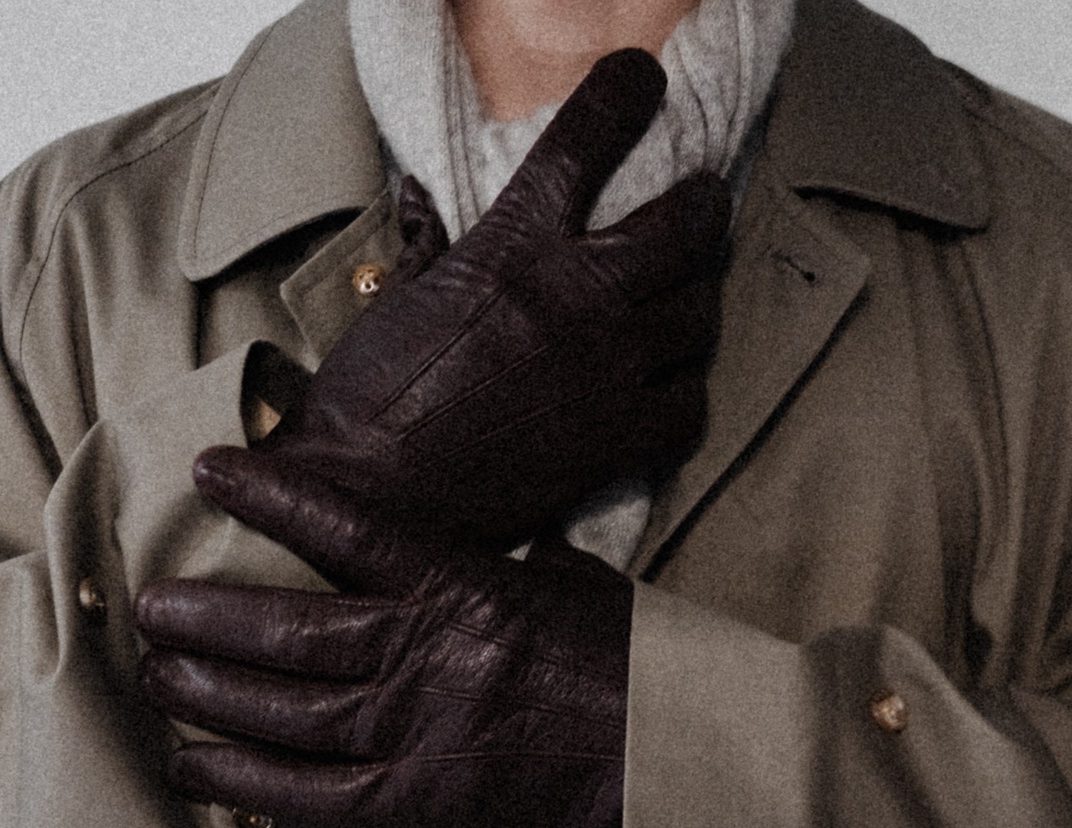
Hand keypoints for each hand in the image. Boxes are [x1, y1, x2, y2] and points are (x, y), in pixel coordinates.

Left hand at [135, 471, 631, 827]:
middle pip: (285, 629)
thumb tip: (504, 548)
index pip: (345, 528)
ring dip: (207, 690)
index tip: (212, 471)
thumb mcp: (584, 590)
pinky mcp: (415, 800)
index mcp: (462, 587)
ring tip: (156, 674)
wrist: (670, 768)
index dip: (270, 496)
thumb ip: (522, 565)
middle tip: (152, 604)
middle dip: (207, 614)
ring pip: (281, 709)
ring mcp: (412, 731)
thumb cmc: (637, 671)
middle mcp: (421, 655)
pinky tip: (193, 768)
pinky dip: (244, 782)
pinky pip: (308, 794)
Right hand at [194, 49, 730, 552]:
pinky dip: (686, 388)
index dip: (627, 93)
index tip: (642, 80)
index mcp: (515, 246)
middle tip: (699, 206)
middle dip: (703, 205)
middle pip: (689, 223)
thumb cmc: (369, 403)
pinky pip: (690, 401)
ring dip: (697, 298)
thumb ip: (427, 247)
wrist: (375, 503)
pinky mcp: (617, 442)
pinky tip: (668, 385)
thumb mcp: (393, 304)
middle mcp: (578, 298)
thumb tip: (421, 198)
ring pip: (700, 312)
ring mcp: (607, 371)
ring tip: (683, 299)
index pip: (590, 135)